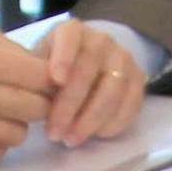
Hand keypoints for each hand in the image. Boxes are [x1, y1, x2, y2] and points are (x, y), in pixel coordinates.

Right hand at [0, 20, 52, 160]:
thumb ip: (10, 48)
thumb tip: (46, 67)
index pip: (43, 78)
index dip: (50, 80)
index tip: (46, 81)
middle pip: (37, 110)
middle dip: (36, 103)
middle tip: (24, 97)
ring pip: (19, 135)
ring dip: (15, 124)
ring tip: (0, 111)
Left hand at [39, 19, 145, 145]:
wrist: (84, 69)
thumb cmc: (52, 72)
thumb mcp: (38, 68)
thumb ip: (36, 79)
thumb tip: (33, 99)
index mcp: (73, 31)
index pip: (70, 37)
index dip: (64, 57)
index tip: (56, 80)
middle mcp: (101, 40)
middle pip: (89, 70)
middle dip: (70, 105)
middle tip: (54, 133)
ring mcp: (123, 58)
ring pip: (112, 90)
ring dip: (91, 120)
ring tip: (71, 139)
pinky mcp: (138, 79)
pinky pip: (131, 103)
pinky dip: (113, 123)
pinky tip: (95, 135)